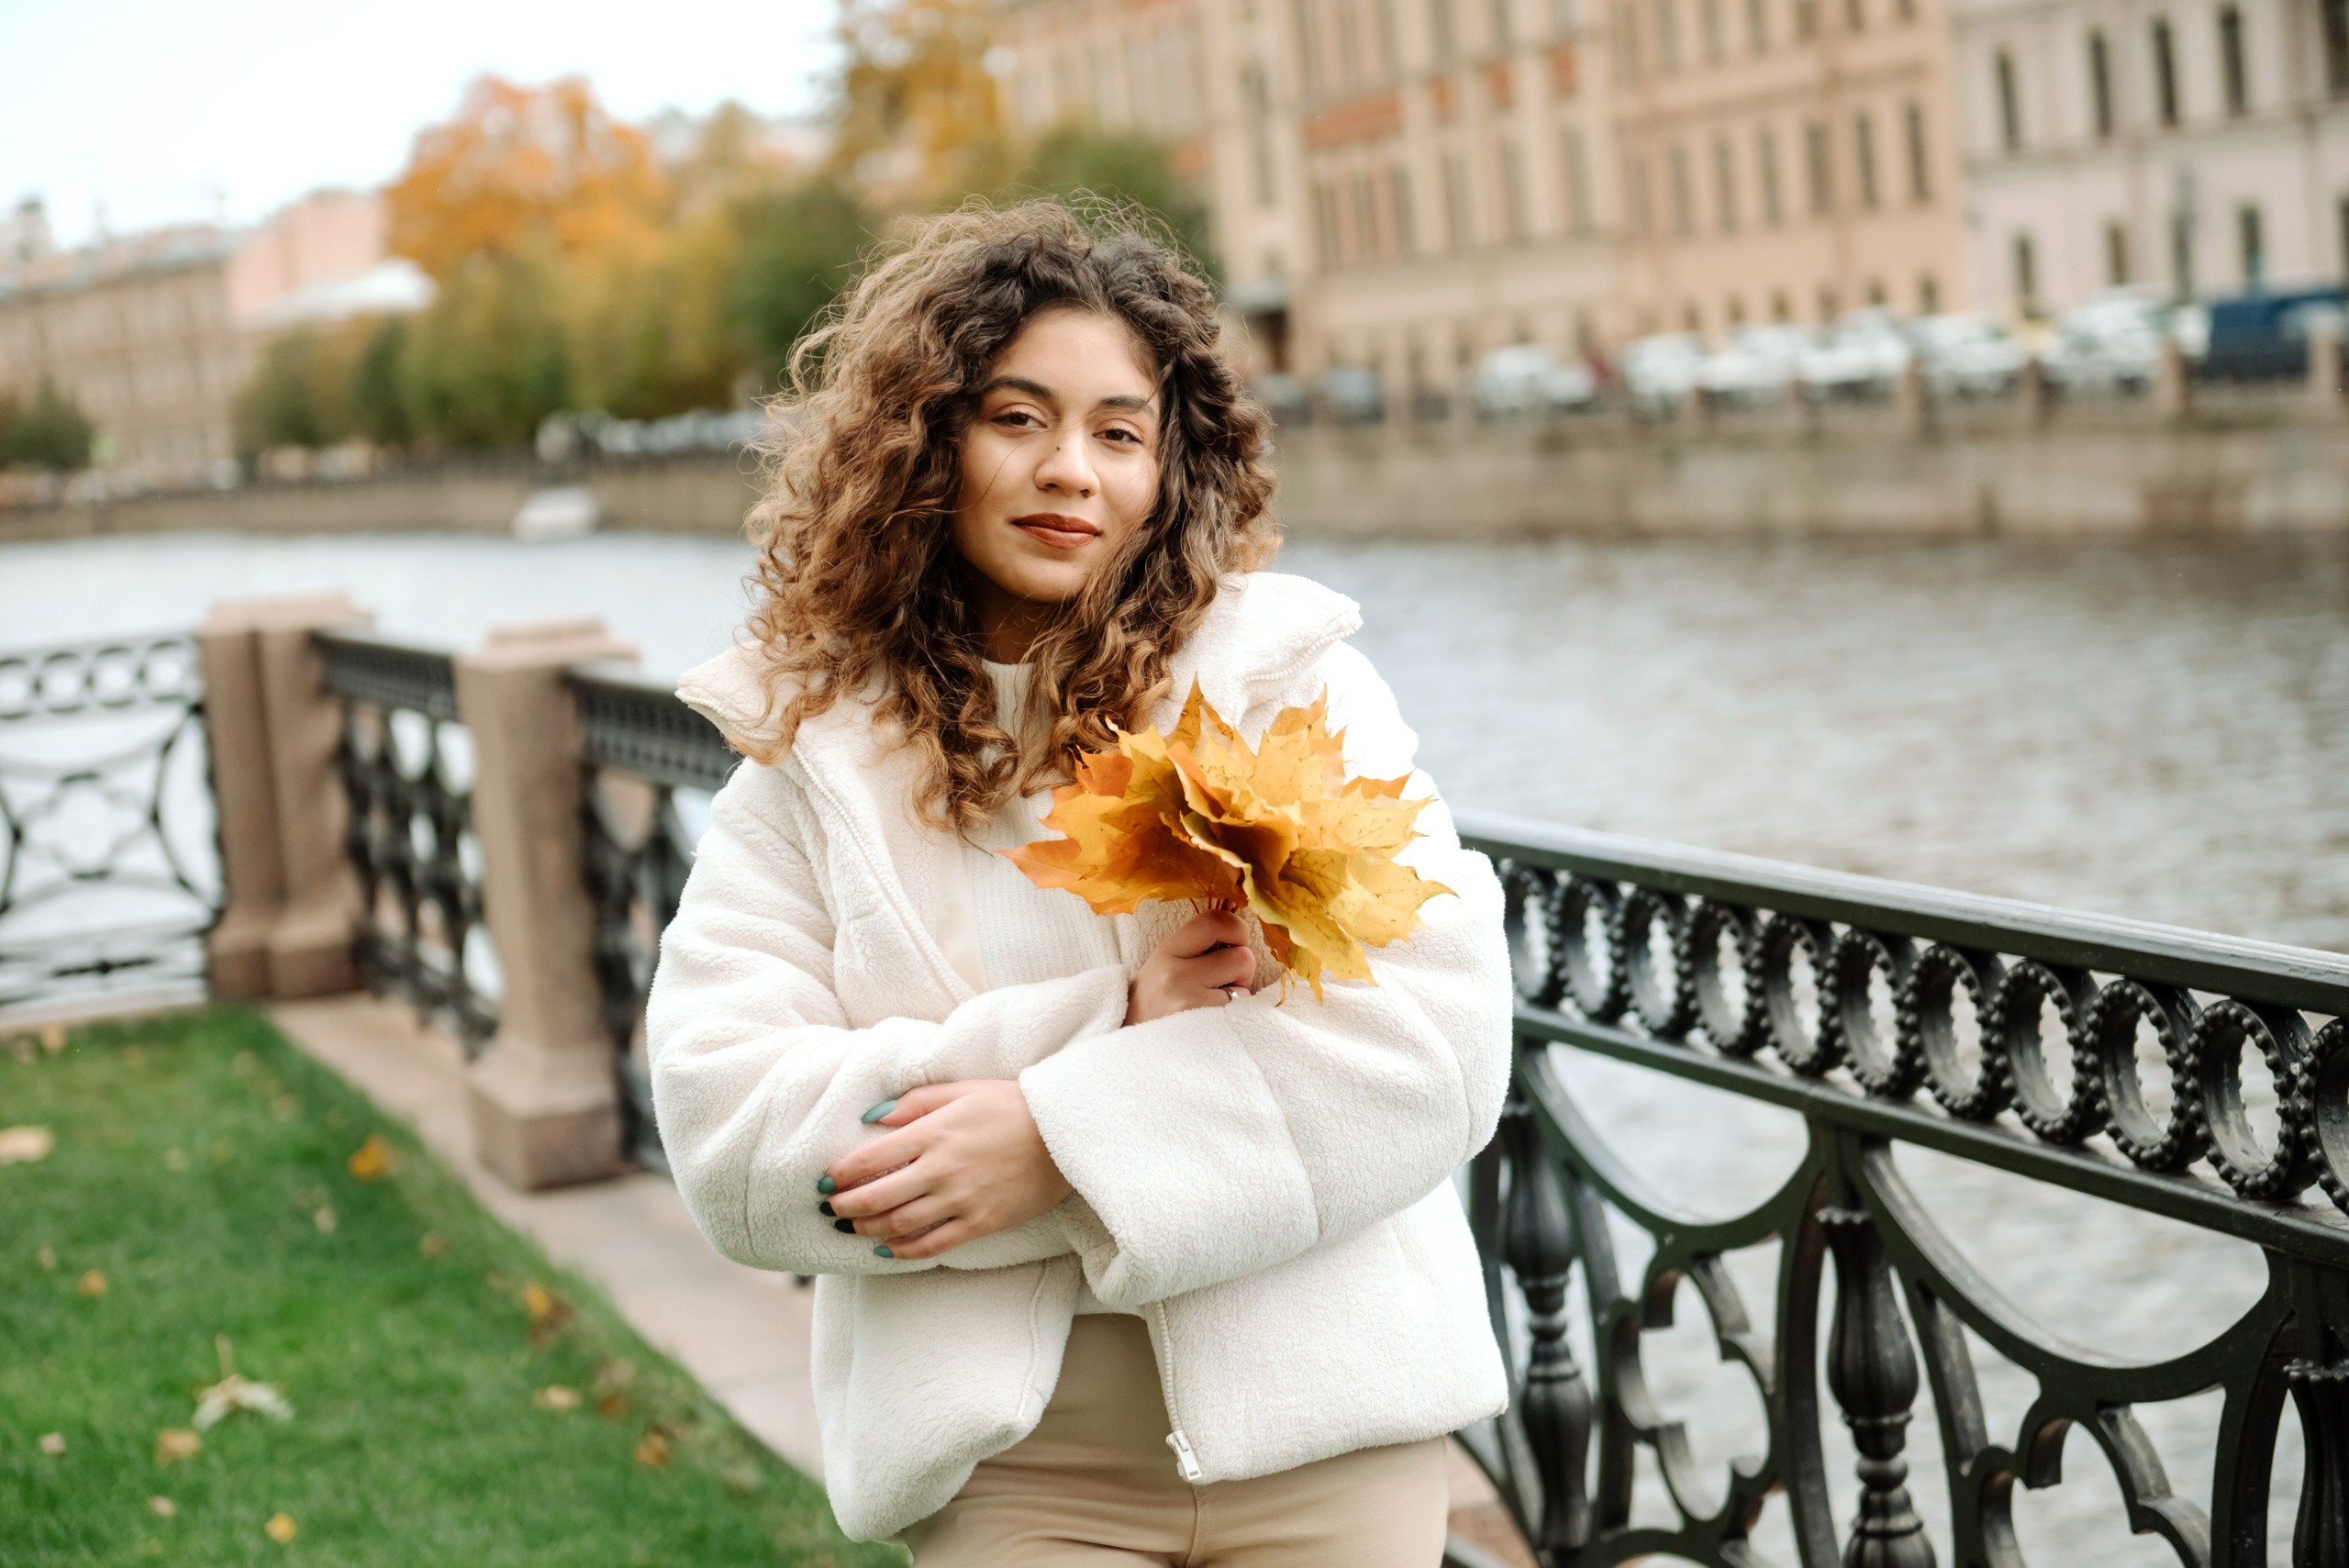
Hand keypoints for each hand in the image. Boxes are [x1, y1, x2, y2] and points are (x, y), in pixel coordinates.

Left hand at [821, 1080, 1070, 1259]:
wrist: (1063, 1134)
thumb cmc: (1012, 1105)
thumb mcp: (963, 1090)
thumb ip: (916, 1102)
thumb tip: (874, 1117)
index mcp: (933, 1133)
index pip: (871, 1159)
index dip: (840, 1174)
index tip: (825, 1181)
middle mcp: (941, 1169)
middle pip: (877, 1197)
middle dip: (846, 1206)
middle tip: (830, 1209)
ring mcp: (961, 1199)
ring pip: (900, 1224)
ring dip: (868, 1230)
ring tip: (852, 1229)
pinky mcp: (981, 1222)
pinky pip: (934, 1244)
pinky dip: (906, 1251)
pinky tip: (889, 1250)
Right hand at [1126, 908, 1254, 1024]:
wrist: (1133, 1045)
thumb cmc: (1158, 1000)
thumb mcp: (1167, 962)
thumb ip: (1199, 944)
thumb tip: (1242, 932)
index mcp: (1168, 949)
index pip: (1214, 921)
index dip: (1237, 928)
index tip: (1236, 941)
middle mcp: (1175, 973)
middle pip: (1242, 956)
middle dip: (1242, 968)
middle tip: (1224, 980)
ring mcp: (1187, 1002)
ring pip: (1245, 987)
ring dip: (1239, 994)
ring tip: (1214, 1002)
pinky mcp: (1201, 1027)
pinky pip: (1239, 1013)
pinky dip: (1235, 1016)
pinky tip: (1213, 1021)